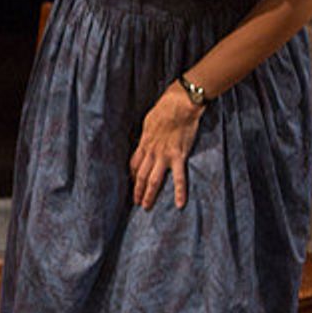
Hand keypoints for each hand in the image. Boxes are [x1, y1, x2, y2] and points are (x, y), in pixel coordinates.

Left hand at [128, 83, 203, 210]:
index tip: (132, 183)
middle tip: (136, 202)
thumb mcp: (149, 121)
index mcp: (144, 143)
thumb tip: (147, 138)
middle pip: (140, 175)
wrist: (179, 105)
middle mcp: (151, 152)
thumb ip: (148, 133)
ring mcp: (164, 156)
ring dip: (149, 194)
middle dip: (137, 189)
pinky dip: (179, 192)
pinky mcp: (178, 156)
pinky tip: (180, 204)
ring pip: (153, 180)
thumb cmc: (164, 108)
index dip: (132, 175)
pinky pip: (179, 178)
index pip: (134, 163)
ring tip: (146, 207)